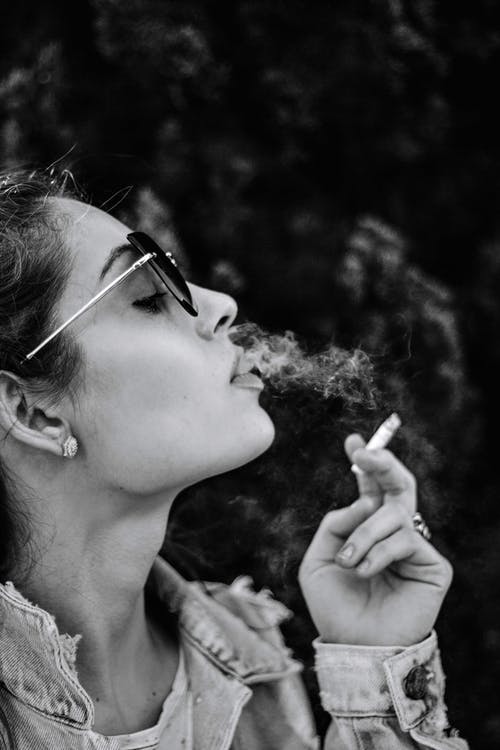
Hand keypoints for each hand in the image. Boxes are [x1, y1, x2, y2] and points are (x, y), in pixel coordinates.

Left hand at [298, 434, 452, 645]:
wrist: (354, 646)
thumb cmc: (335, 607)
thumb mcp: (318, 560)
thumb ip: (335, 524)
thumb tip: (362, 501)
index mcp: (366, 529)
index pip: (371, 488)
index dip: (366, 463)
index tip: (354, 442)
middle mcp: (392, 534)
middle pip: (399, 485)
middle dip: (382, 462)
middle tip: (364, 453)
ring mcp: (414, 548)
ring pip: (393, 513)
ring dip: (364, 534)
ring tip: (350, 562)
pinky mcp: (432, 565)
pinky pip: (404, 539)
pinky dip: (379, 553)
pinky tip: (365, 572)